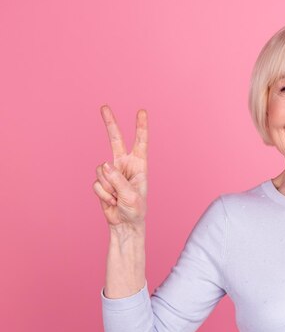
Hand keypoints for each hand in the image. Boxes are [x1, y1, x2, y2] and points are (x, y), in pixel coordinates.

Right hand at [92, 105, 147, 228]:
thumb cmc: (135, 210)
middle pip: (116, 140)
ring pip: (102, 170)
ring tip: (118, 197)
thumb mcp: (131, 196)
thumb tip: (104, 165)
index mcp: (139, 165)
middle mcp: (125, 165)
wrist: (125, 224)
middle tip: (104, 107)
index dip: (141, 127)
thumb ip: (118, 180)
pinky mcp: (102, 181)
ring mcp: (112, 172)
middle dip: (110, 123)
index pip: (141, 142)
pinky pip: (97, 183)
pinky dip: (103, 195)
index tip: (142, 111)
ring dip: (109, 187)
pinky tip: (111, 201)